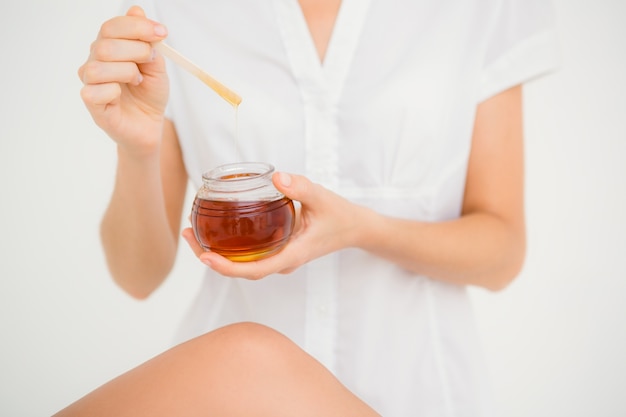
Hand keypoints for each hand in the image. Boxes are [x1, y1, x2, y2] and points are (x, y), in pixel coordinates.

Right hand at [77, 6, 168, 155]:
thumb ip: (148, 43)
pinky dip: (115, 91)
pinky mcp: (92, 105)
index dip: (137, 26)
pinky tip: (123, 95)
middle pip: (105, 45)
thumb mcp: (156, 67)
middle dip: (136, 50)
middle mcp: (95, 62)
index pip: (112, 27)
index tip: (162, 32)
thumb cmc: (149, 95)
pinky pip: (95, 91)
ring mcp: (91, 83)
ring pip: (99, 67)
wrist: (150, 126)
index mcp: (109, 48)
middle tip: (152, 60)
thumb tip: (137, 10)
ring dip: (127, 71)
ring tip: (139, 80)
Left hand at [181, 172, 366, 279]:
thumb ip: (300, 187)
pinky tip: (218, 230)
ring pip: (244, 264)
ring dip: (217, 253)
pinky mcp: (279, 251)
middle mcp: (282, 262)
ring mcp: (280, 259)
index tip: (204, 257)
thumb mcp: (322, 197)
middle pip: (241, 270)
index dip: (227, 268)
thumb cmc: (339, 216)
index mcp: (291, 255)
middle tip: (187, 234)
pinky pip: (251, 255)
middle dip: (211, 258)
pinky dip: (231, 247)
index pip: (254, 270)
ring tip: (193, 231)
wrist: (355, 227)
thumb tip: (276, 177)